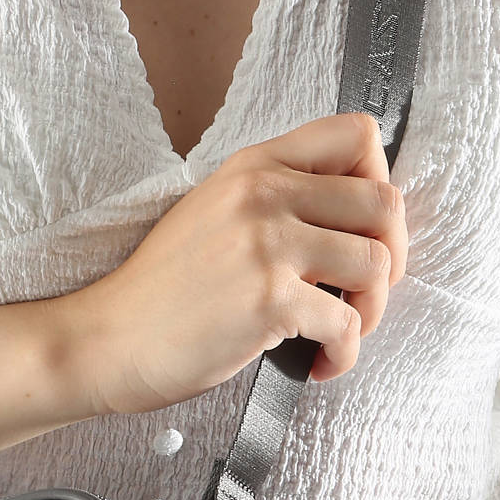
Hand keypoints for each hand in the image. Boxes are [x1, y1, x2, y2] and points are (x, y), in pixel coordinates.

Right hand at [65, 111, 408, 418]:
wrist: (107, 338)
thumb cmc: (160, 292)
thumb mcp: (213, 213)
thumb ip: (272, 200)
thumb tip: (345, 217)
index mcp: (254, 166)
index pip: (356, 135)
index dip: (379, 182)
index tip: (361, 228)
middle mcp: (264, 194)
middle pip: (385, 204)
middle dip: (392, 256)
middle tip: (365, 292)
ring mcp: (267, 245)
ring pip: (376, 265)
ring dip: (371, 310)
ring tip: (340, 333)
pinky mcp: (269, 301)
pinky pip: (347, 326)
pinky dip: (344, 355)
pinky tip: (318, 364)